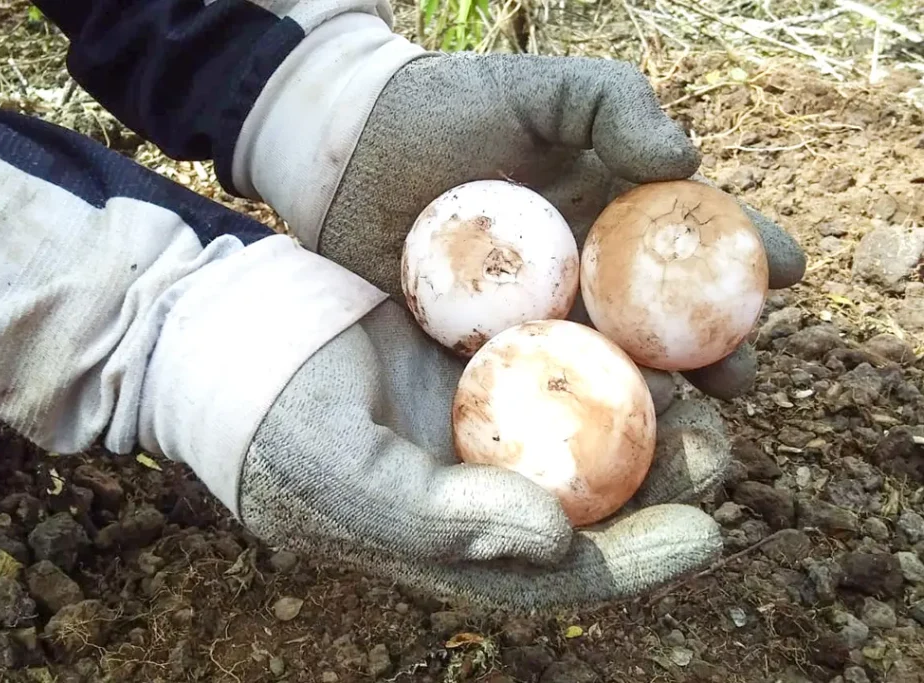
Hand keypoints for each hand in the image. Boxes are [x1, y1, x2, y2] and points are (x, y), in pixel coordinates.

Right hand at [233, 299, 728, 610]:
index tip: (707, 537)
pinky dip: (596, 351)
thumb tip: (557, 538)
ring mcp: (474, 421)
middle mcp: (473, 487)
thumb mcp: (342, 480)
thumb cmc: (269, 417)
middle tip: (718, 446)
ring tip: (702, 387)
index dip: (635, 562)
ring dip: (644, 414)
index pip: (556, 575)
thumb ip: (440, 522)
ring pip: (580, 429)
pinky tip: (636, 327)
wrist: (221, 334)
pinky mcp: (470, 360)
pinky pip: (548, 360)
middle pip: (587, 502)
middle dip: (660, 486)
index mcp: (447, 540)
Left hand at [318, 53, 805, 401]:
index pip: (694, 237)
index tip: (790, 269)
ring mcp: (537, 324)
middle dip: (716, 351)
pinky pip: (538, 395)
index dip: (748, 252)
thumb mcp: (535, 92)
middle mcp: (585, 277)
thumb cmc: (441, 112)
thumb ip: (613, 104)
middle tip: (743, 376)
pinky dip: (573, 422)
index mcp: (609, 215)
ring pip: (612, 372)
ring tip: (690, 425)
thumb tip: (688, 161)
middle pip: (667, 323)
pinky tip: (600, 446)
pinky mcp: (485, 360)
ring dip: (657, 403)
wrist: (344, 158)